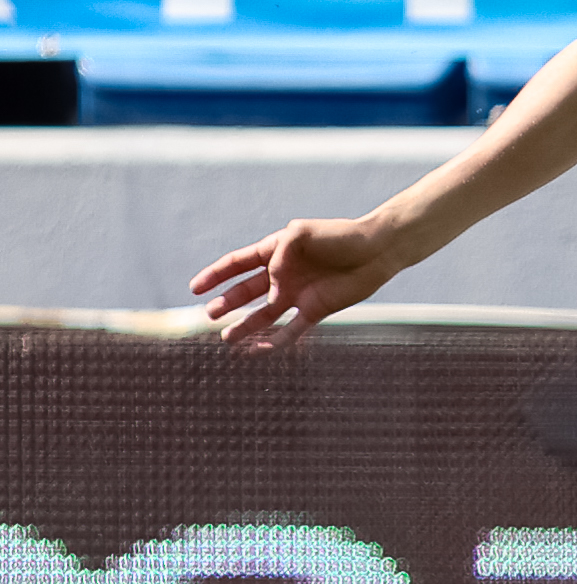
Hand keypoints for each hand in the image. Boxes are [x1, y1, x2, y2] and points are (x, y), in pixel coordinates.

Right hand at [191, 215, 404, 351]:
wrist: (376, 250)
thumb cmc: (339, 236)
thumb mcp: (301, 234)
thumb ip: (278, 256)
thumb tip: (270, 284)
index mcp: (275, 251)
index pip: (238, 264)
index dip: (216, 275)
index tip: (194, 288)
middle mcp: (283, 274)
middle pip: (247, 291)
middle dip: (227, 303)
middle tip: (209, 315)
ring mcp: (297, 293)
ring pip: (264, 314)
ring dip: (245, 326)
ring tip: (226, 338)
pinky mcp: (315, 309)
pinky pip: (291, 330)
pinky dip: (275, 341)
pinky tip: (259, 350)